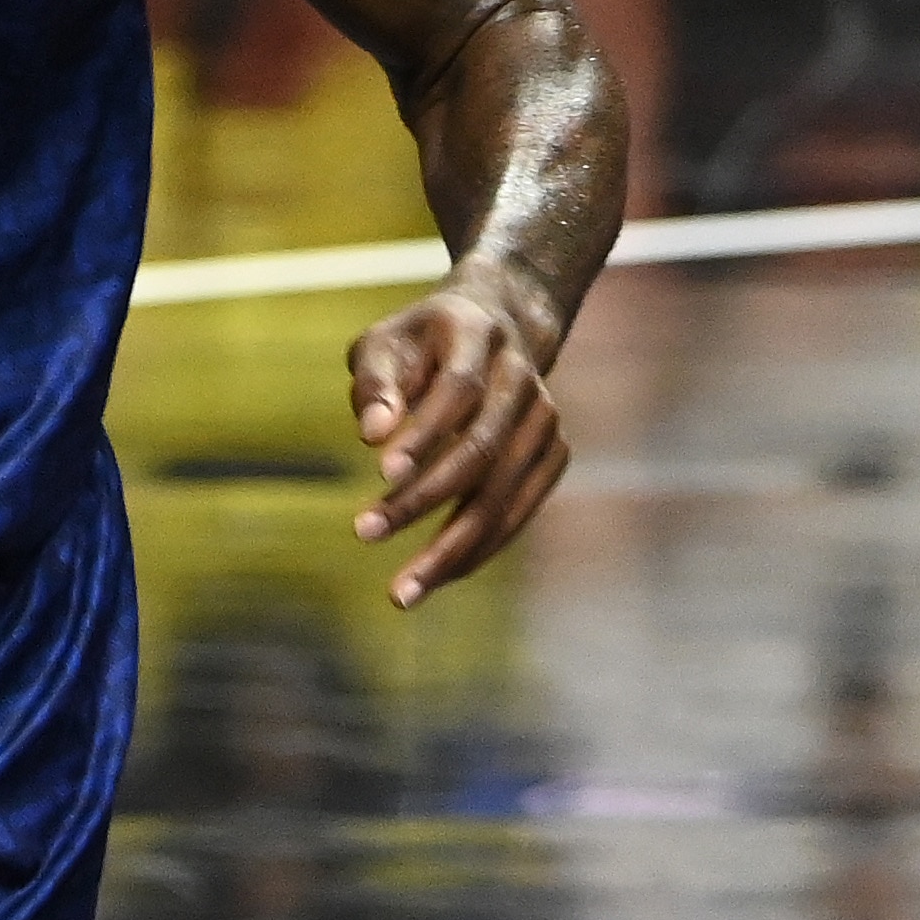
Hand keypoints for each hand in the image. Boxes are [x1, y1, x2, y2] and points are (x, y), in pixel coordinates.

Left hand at [346, 285, 569, 607]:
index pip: (457, 390)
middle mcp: (523, 378)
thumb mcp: (384, 344)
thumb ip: (376, 384)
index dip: (425, 434)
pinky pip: (519, 511)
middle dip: (424, 499)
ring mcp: (546, 419)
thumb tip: (373, 436)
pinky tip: (438, 576)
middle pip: (483, 449)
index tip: (381, 475)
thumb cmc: (420, 343)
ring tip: (403, 590)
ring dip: (453, 546)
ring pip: (504, 493)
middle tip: (365, 533)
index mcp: (479, 337)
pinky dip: (479, 548)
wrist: (493, 328)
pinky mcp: (554, 454)